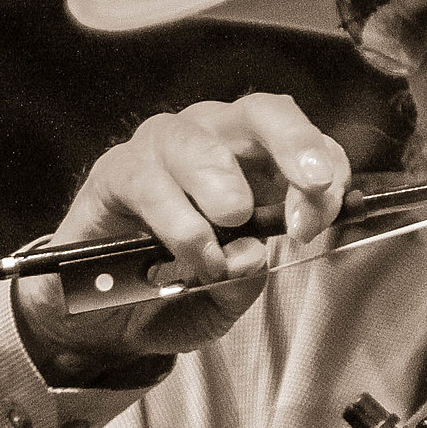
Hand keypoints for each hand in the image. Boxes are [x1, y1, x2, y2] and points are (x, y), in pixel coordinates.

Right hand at [12, 93, 348, 380]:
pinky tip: (191, 254)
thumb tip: (255, 253)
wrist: (100, 315)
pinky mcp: (115, 171)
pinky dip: (177, 221)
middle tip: (311, 184)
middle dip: (294, 142)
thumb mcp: (222, 302)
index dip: (326, 172)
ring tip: (233, 220)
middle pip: (262, 111)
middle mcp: (212, 140)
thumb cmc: (172, 292)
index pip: (307, 144)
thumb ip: (244, 283)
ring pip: (197, 138)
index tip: (319, 222)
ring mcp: (160, 149)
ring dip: (223, 179)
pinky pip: (147, 181)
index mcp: (256, 162)